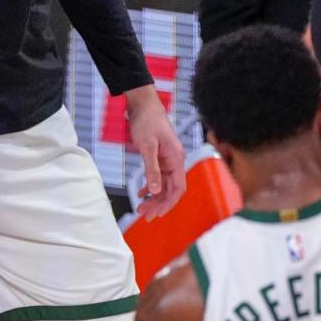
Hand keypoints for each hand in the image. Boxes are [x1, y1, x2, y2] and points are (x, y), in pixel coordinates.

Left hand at [126, 85, 185, 217]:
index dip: (169, 203)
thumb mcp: (147, 147)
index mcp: (176, 158)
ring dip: (154, 197)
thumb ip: (152, 170)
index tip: (157, 214)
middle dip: (159, 203)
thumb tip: (155, 191)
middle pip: (170, 189)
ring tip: (141, 208)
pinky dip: (150, 186)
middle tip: (145, 215)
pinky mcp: (159, 156)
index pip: (178, 188)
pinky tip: (142, 193)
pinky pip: (158, 176)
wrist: (142, 104)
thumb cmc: (147, 121)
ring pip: (163, 184)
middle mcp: (174, 161)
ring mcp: (167, 159)